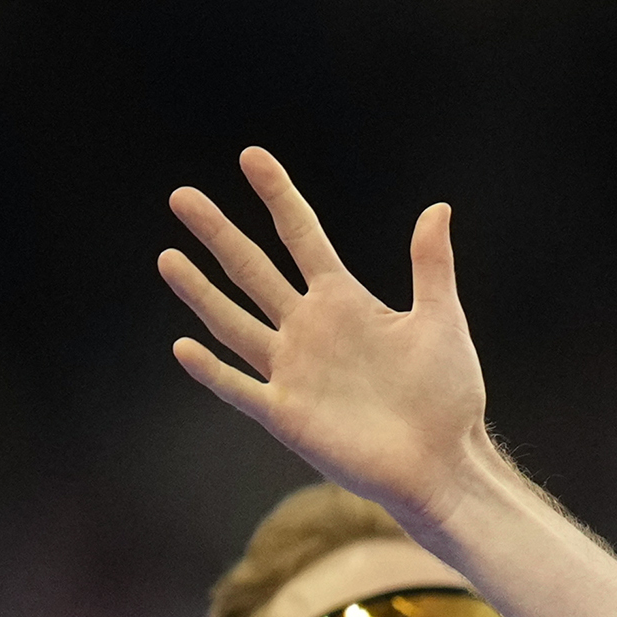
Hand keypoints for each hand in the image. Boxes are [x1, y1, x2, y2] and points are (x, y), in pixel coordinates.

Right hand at [158, 149, 490, 526]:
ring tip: (168, 257)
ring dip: (201, 292)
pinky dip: (213, 371)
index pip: (301, 236)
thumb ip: (431, 267)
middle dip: (219, 233)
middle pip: (253, 270)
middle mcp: (309, 330)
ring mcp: (293, 371)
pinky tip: (184, 347)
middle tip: (182, 196)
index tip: (252, 156)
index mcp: (344, 301)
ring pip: (234, 323)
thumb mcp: (442, 321)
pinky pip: (241, 388)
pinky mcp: (288, 414)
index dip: (278, 196)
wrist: (445, 460)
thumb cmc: (448, 396)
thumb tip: (437, 208)